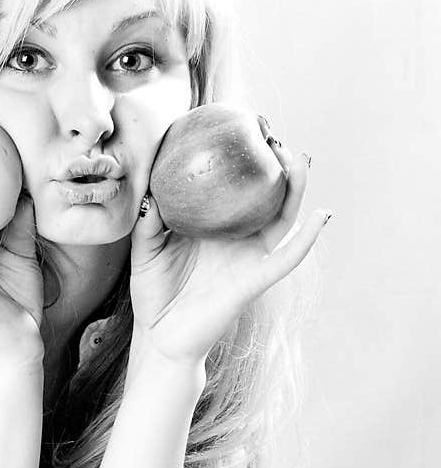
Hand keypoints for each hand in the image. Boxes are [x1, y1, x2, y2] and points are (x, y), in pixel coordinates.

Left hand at [127, 140, 328, 376]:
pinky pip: (287, 257)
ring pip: (282, 220)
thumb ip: (149, 219)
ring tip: (300, 159)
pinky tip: (321, 215)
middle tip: (273, 135)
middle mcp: (236, 240)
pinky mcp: (255, 280)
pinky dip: (308, 237)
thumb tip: (152, 187)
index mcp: (213, 229)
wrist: (159, 338)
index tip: (239, 129)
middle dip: (273, 167)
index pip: (232, 191)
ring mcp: (249, 259)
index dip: (239, 164)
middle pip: (264, 198)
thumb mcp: (145, 248)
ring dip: (295, 190)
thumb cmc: (154, 294)